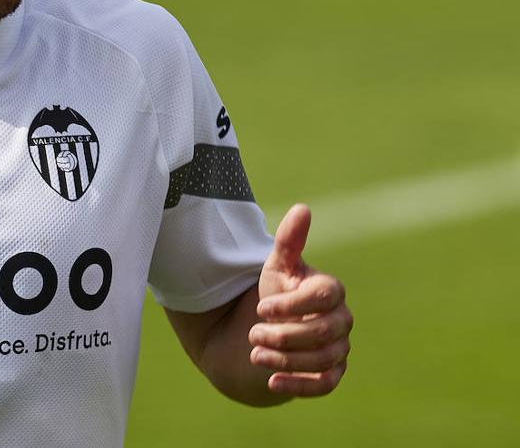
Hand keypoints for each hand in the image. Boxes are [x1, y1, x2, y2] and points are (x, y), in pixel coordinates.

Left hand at [250, 204, 352, 396]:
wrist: (267, 330)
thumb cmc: (274, 293)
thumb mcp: (276, 266)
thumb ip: (288, 241)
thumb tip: (303, 208)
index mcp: (330, 290)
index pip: (325, 296)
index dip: (293, 303)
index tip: (261, 307)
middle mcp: (341, 320)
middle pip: (324, 331)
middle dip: (285, 334)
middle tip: (253, 334)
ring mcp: (339, 348)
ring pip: (323, 358)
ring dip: (286, 359)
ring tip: (255, 354)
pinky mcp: (331, 373)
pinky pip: (325, 383)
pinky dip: (299, 385)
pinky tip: (271, 381)